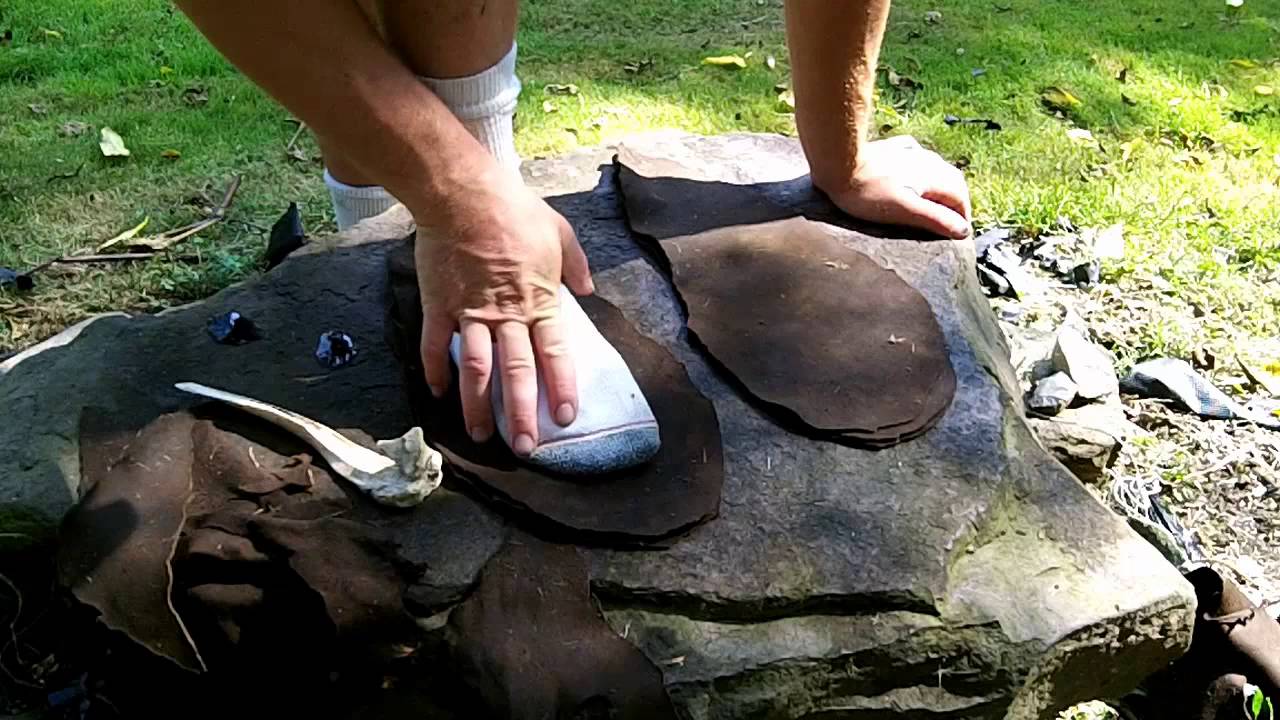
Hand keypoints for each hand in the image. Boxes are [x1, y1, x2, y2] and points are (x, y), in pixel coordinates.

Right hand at [414, 162, 593, 455]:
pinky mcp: (439, 305)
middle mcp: (506, 315)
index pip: (554, 354)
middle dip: (520, 413)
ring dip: (477, 405)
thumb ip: (575, 265)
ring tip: (481, 435)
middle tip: (524, 447)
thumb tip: (588, 288)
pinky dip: (435, 371)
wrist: (464, 194)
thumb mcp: (560, 232)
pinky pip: (436, 345)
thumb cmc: (514, 209)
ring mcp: (469, 313)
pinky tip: (438, 394)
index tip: (564, 417)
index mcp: (539, 300)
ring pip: (475, 369)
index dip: (560, 388)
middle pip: (516, 372)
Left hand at [821, 135, 971, 238]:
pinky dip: (921, 172)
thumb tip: (963, 230)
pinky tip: (914, 175)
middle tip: (948, 225)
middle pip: (952, 184)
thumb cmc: (868, 192)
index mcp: (936, 177)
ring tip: (932, 206)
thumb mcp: (905, 212)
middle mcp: (930, 161)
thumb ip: (937, 220)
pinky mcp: (894, 149)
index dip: (962, 220)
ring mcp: (912, 152)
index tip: (957, 237)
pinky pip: (917, 159)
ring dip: (939, 189)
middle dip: (954, 205)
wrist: (838, 162)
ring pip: (936, 171)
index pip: (961, 200)